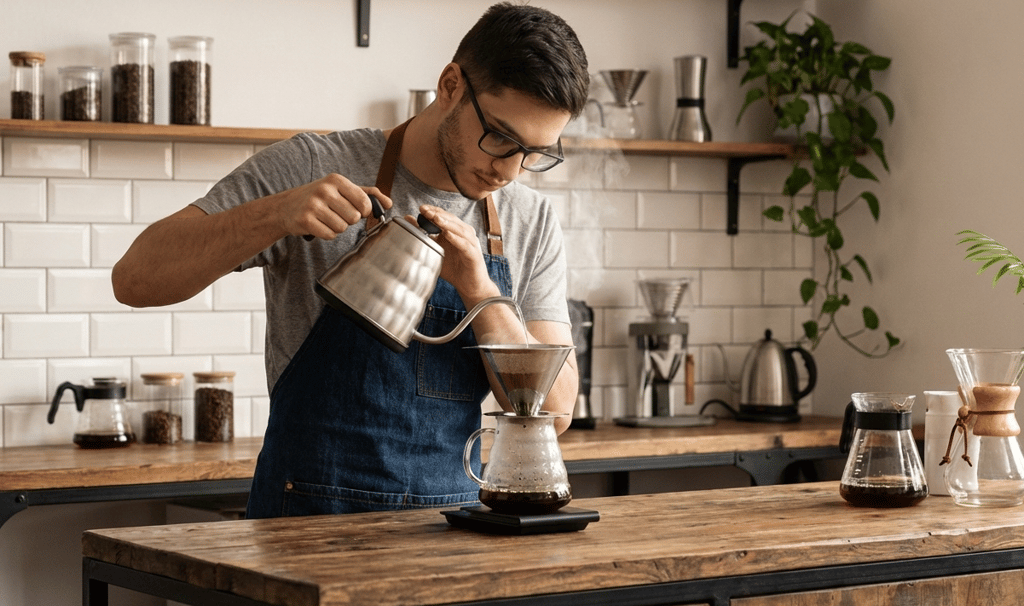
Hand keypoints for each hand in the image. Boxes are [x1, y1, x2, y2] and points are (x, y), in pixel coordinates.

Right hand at [274, 174, 390, 239]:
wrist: (286, 207)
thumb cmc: (319, 198)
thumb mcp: (342, 189)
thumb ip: (367, 194)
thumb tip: (389, 203)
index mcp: (336, 180)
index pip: (364, 202)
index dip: (362, 211)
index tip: (353, 209)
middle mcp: (325, 190)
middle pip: (354, 218)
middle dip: (347, 220)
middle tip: (335, 214)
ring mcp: (313, 205)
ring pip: (342, 228)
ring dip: (336, 228)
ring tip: (325, 219)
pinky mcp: (305, 220)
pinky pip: (330, 235)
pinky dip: (326, 234)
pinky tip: (318, 225)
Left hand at [417, 205, 497, 301]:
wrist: (470, 286)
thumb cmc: (454, 269)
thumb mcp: (435, 251)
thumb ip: (424, 237)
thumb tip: (409, 221)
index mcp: (455, 232)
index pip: (445, 216)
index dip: (434, 210)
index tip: (421, 208)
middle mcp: (464, 234)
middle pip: (452, 219)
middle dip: (438, 214)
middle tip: (425, 210)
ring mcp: (470, 243)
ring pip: (459, 229)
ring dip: (447, 223)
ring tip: (435, 218)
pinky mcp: (474, 255)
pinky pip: (465, 245)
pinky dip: (456, 239)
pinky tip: (447, 235)